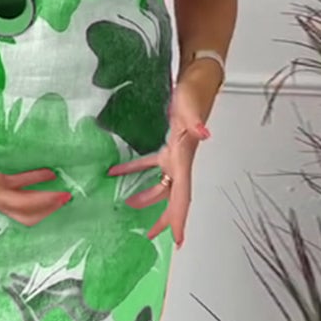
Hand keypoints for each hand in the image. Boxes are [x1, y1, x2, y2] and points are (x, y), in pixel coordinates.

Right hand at [0, 143, 70, 226]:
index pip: (21, 203)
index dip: (43, 202)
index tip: (63, 195)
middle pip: (27, 212)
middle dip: (47, 208)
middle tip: (68, 197)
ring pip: (25, 203)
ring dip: (43, 199)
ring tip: (63, 190)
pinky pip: (19, 186)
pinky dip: (33, 182)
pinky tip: (47, 173)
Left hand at [107, 81, 211, 246]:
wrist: (197, 80)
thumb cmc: (194, 93)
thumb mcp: (191, 107)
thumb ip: (196, 122)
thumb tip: (204, 134)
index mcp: (184, 160)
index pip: (183, 196)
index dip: (180, 219)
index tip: (178, 240)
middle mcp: (181, 163)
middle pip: (173, 199)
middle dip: (164, 219)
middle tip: (150, 236)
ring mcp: (174, 156)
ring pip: (162, 185)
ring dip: (147, 198)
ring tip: (130, 206)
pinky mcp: (168, 146)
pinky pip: (149, 164)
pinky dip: (133, 170)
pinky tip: (116, 172)